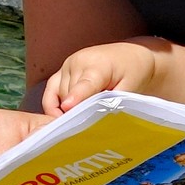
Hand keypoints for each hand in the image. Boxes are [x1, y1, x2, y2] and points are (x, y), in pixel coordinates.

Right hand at [42, 42, 160, 115]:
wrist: (130, 56)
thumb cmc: (133, 72)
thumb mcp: (129, 88)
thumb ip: (111, 102)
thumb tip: (96, 119)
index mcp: (98, 66)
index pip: (85, 85)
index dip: (76, 98)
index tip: (67, 107)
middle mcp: (78, 62)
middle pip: (70, 97)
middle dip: (76, 113)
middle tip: (88, 128)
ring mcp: (67, 65)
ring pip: (59, 97)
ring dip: (67, 110)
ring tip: (81, 120)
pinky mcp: (62, 70)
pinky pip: (50, 91)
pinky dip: (52, 105)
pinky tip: (61, 117)